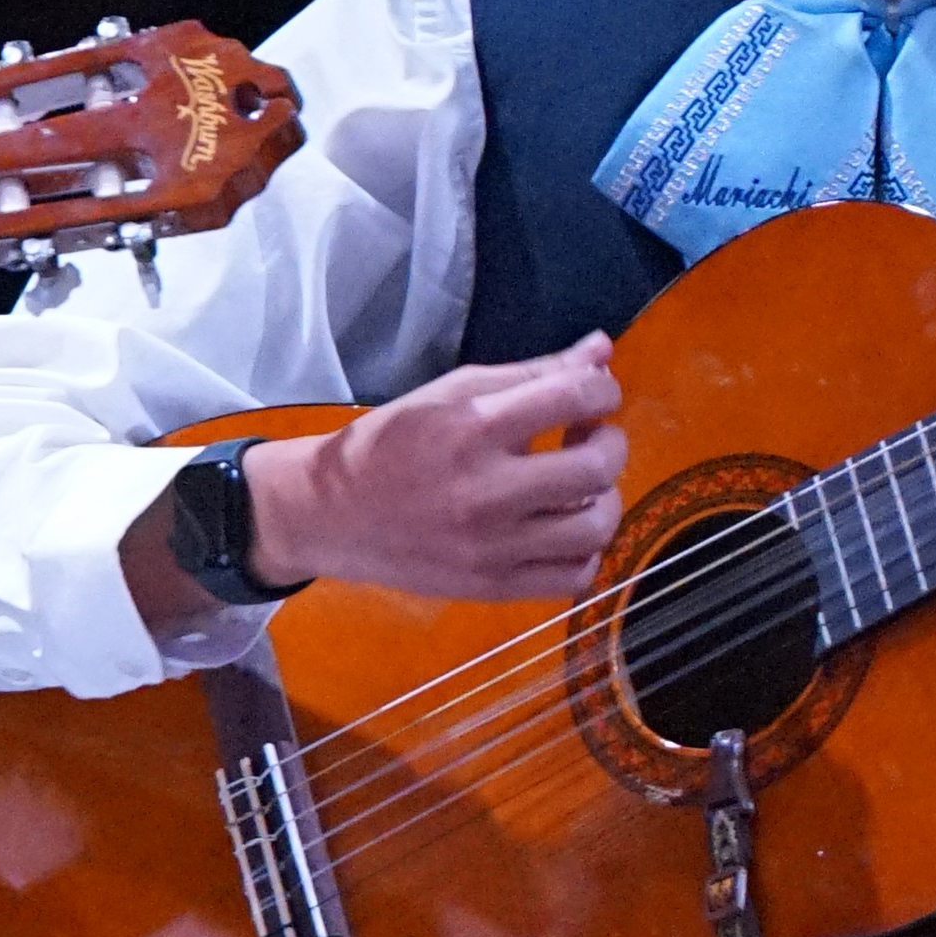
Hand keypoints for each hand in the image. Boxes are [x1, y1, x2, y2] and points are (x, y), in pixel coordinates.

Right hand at [247, 334, 624, 604]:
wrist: (326, 514)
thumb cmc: (385, 445)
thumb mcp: (446, 394)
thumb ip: (529, 373)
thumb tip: (602, 350)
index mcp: (468, 430)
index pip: (574, 397)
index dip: (601, 390)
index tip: (591, 395)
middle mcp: (484, 491)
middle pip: (596, 467)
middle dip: (609, 442)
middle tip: (588, 437)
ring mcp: (490, 548)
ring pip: (595, 526)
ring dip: (603, 498)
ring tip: (578, 485)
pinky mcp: (492, 586)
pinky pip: (574, 576)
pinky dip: (584, 550)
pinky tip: (562, 529)